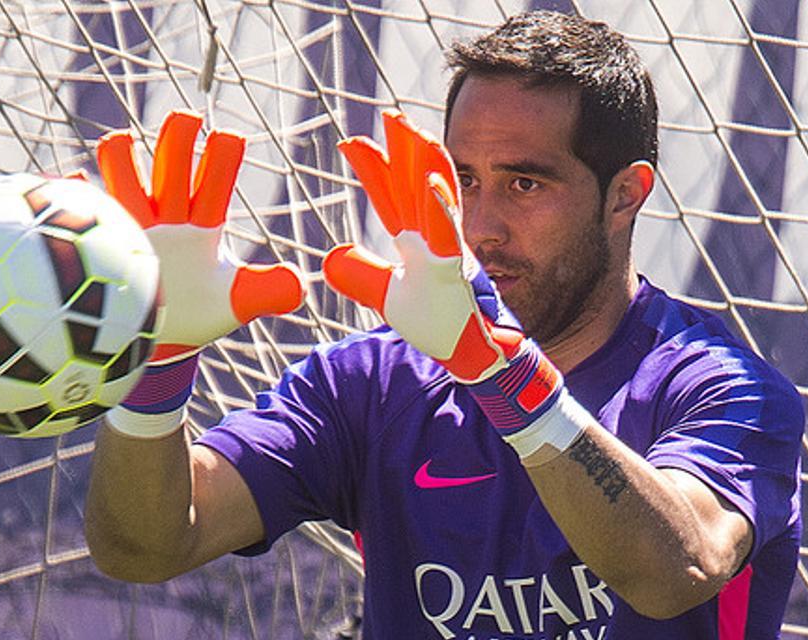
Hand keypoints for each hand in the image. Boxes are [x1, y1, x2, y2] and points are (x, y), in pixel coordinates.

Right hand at [97, 109, 304, 363]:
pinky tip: (76, 181)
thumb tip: (300, 285)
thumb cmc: (196, 313)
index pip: (216, 180)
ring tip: (121, 142)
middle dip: (179, 136)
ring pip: (122, 172)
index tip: (229, 141)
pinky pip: (83, 207)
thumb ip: (266, 291)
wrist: (154, 340)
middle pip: (172, 161)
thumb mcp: (233, 303)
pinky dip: (76, 191)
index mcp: (203, 223)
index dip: (222, 156)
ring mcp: (132, 224)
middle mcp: (168, 214)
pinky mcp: (100, 238)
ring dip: (120, 153)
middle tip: (188, 118)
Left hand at [324, 111, 575, 452]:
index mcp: (418, 241)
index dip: (373, 169)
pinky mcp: (458, 272)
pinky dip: (440, 208)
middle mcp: (435, 239)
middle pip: (416, 185)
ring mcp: (449, 252)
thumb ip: (363, 275)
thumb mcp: (390, 298)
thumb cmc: (441, 326)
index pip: (391, 196)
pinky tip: (430, 184)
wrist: (476, 357)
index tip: (349, 143)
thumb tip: (331, 258)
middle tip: (389, 115)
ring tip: (413, 132)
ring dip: (427, 164)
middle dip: (405, 149)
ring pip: (438, 198)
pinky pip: (449, 235)